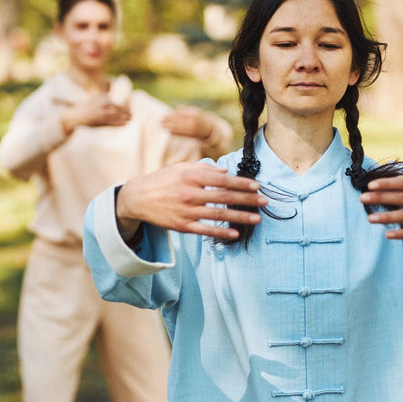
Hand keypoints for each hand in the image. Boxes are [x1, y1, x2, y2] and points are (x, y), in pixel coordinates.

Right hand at [62, 93, 130, 132]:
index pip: (117, 101)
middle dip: (127, 111)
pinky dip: (120, 123)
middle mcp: (103, 104)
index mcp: (102, 98)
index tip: (130, 106)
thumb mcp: (93, 98)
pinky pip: (113, 123)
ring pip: (118, 116)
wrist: (74, 117)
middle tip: (132, 114)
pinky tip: (125, 124)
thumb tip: (111, 95)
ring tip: (130, 119)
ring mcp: (102, 113)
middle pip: (120, 108)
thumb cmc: (84, 108)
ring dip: (125, 118)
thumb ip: (102, 96)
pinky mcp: (100, 121)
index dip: (126, 104)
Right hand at [115, 162, 266, 239]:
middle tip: (264, 201)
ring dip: (240, 217)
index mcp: (191, 176)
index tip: (256, 186)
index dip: (241, 183)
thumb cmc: (163, 180)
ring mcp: (186, 211)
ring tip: (257, 219)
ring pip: (218, 214)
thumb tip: (225, 171)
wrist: (138, 198)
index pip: (222, 179)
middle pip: (224, 197)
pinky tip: (235, 233)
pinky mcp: (182, 226)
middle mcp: (190, 193)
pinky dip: (221, 232)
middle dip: (247, 199)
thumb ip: (203, 169)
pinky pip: (205, 230)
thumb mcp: (181, 168)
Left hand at [161, 105, 214, 139]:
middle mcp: (194, 122)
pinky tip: (168, 131)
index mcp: (194, 115)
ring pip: (180, 128)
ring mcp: (193, 129)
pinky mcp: (192, 136)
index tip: (165, 115)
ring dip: (170, 127)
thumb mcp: (195, 111)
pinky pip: (182, 134)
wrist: (209, 128)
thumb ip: (186, 110)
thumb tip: (176, 107)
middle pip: (179, 121)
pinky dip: (175, 132)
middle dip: (169, 121)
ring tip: (161, 126)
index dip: (172, 115)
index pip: (181, 115)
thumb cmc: (200, 118)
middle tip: (160, 120)